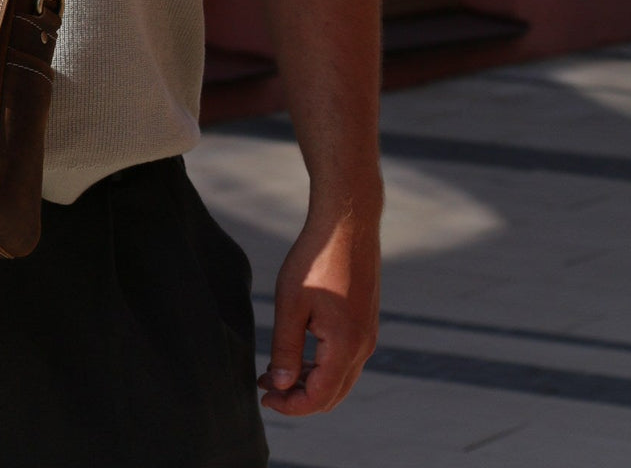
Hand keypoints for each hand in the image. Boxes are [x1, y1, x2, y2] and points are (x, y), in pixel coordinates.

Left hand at [259, 203, 379, 414]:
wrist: (347, 224)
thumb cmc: (316, 259)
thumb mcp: (291, 303)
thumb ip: (286, 348)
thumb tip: (281, 385)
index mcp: (345, 346)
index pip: (319, 397)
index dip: (290, 406)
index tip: (263, 398)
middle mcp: (363, 347)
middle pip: (332, 394)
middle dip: (298, 398)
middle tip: (266, 388)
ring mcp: (367, 335)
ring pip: (339, 378)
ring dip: (309, 382)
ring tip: (275, 372)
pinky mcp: (365, 323)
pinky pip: (345, 359)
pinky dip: (321, 366)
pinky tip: (297, 354)